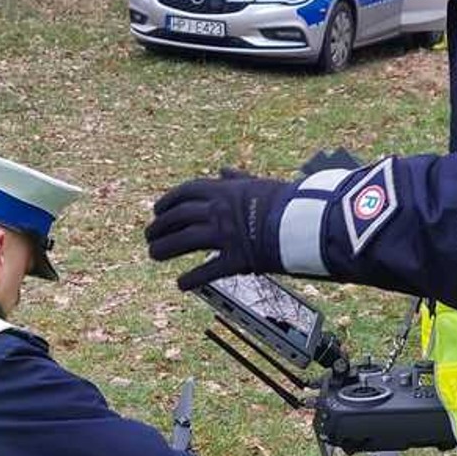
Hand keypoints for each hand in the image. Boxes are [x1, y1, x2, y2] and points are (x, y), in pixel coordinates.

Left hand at [146, 168, 292, 290]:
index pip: (185, 193)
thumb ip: (237, 179)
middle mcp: (219, 211)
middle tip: (150, 236)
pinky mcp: (237, 259)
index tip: (157, 210)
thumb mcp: (257, 183)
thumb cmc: (285, 201)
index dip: (167, 202)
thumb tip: (224, 171)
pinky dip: (191, 278)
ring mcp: (226, 235)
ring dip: (165, 248)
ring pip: (184, 241)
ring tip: (154, 255)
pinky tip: (181, 284)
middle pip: (178, 218)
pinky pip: (207, 271)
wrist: (306, 220)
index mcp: (223, 191)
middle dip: (159, 227)